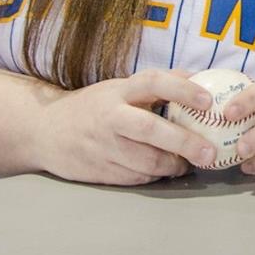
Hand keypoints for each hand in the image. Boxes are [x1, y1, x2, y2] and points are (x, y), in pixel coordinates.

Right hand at [35, 68, 218, 184]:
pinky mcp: (99, 171)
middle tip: (209, 152)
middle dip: (185, 142)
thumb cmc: (92, 107)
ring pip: (147, 161)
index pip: (153, 83)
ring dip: (174, 165)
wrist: (44, 131)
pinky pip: (137, 178)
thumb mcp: (118, 88)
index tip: (208, 101)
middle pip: (151, 129)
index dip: (183, 90)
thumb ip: (155, 85)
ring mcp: (104, 146)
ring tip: (186, 163)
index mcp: (118, 91)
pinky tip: (162, 170)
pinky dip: (155, 176)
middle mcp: (111, 117)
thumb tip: (196, 76)